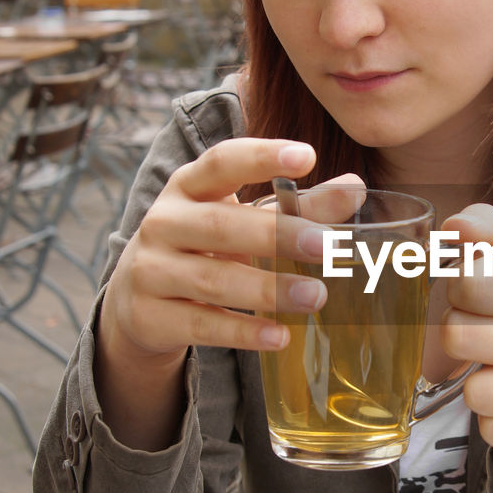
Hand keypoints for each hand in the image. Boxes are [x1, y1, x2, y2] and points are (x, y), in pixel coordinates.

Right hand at [95, 138, 363, 448]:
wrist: (137, 301)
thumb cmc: (206, 247)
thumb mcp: (245, 220)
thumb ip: (299, 207)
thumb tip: (355, 188)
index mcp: (189, 186)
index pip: (222, 161)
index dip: (262, 157)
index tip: (307, 156)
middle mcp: (163, 222)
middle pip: (220, 225)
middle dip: (275, 234)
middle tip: (326, 246)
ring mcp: (150, 270)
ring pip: (212, 279)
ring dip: (268, 289)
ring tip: (316, 296)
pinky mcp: (150, 316)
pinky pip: (201, 324)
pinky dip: (243, 332)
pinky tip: (280, 336)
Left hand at [441, 205, 492, 492]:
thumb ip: (482, 232)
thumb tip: (455, 225)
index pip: (467, 283)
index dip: (458, 292)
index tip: (477, 300)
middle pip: (457, 335)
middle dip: (458, 338)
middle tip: (484, 339)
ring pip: (473, 392)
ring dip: (475, 384)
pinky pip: (489, 431)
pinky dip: (492, 421)